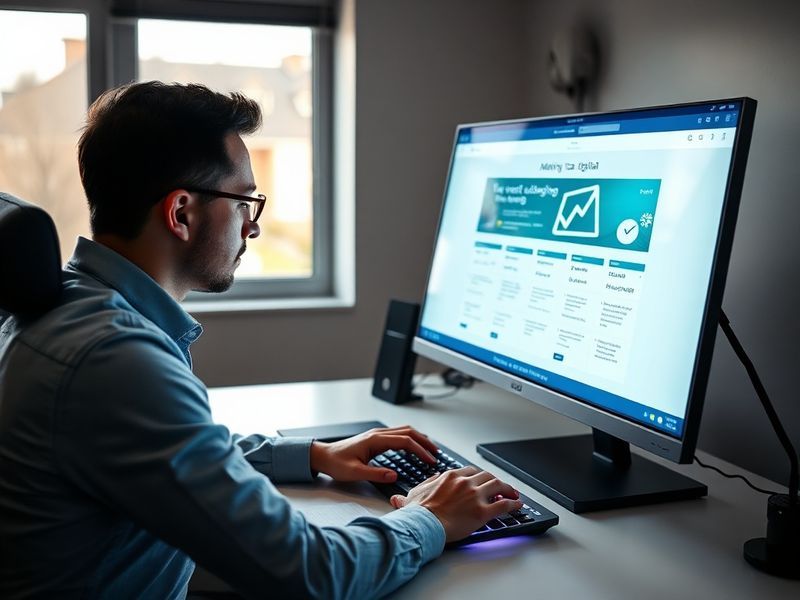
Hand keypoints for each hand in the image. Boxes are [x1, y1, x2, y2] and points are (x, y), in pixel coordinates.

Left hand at [309, 425, 438, 482]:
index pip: (405, 441)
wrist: (323, 456)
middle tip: (436, 454)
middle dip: (424, 442)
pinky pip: (398, 434)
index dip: (420, 451)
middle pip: (408, 432)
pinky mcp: (376, 438)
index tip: (430, 460)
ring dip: (419, 439)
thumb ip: (375, 474)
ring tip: (430, 450)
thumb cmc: (336, 463)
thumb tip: (394, 475)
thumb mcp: (355, 473)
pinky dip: (410, 439)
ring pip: (404, 431)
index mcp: (375, 440)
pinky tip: (414, 448)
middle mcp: (378, 434)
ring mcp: (377, 434)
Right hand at [390, 466, 522, 542]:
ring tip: (513, 494)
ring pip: (498, 485)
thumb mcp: (412, 496)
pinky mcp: (482, 512)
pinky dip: (513, 503)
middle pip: (487, 476)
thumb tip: (400, 496)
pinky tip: (517, 505)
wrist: (423, 525)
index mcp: (451, 476)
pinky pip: (504, 504)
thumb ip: (413, 493)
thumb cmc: (417, 513)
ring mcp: (475, 496)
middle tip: (500, 487)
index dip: (479, 477)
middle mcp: (465, 482)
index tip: (482, 482)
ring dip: (508, 489)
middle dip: (495, 481)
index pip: (470, 471)